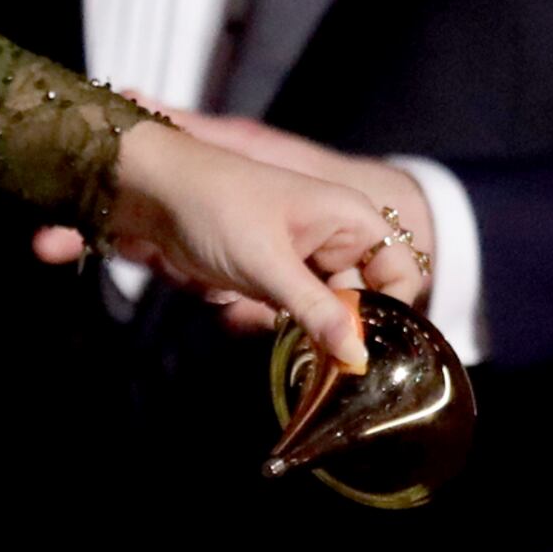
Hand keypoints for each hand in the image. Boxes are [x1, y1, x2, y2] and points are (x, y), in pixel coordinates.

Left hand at [39, 119, 419, 370]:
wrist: (151, 189)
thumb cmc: (213, 207)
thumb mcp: (267, 264)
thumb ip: (316, 310)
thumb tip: (358, 356)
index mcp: (352, 218)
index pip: (401, 275)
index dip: (392, 312)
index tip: (367, 348)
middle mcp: (338, 234)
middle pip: (367, 296)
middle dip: (346, 328)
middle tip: (325, 361)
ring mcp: (306, 254)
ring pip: (331, 307)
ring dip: (313, 328)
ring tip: (292, 342)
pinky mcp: (277, 270)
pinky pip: (299, 306)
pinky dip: (288, 322)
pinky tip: (265, 323)